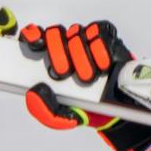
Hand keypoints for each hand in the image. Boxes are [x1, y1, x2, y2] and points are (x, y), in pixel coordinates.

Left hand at [17, 19, 150, 150]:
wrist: (117, 109)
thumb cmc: (84, 108)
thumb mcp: (60, 117)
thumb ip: (43, 110)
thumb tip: (34, 92)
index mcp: (49, 61)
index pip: (34, 38)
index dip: (32, 35)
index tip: (35, 43)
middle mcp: (65, 47)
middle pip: (56, 34)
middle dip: (58, 53)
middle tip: (65, 73)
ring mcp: (85, 40)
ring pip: (77, 33)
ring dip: (82, 57)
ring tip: (88, 77)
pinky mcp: (105, 38)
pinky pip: (99, 32)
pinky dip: (100, 49)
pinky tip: (102, 65)